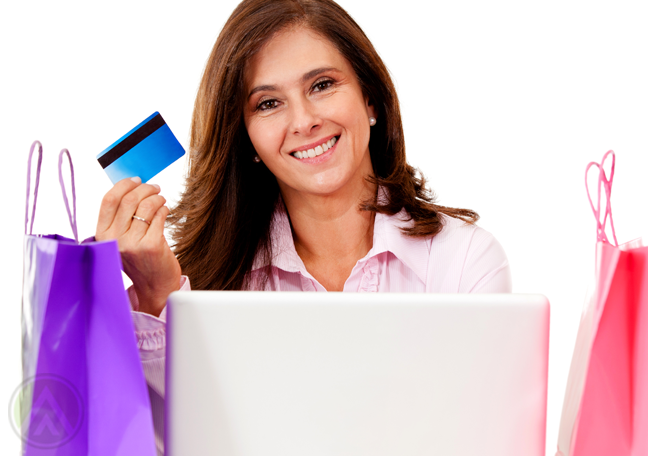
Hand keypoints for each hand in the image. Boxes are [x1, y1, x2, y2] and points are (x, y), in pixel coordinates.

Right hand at [96, 177, 180, 316]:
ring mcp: (133, 243)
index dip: (124, 185)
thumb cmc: (140, 259)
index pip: (108, 200)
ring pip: (146, 206)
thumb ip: (121, 218)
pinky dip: (164, 209)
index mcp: (103, 234)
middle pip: (129, 199)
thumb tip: (132, 187)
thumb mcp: (121, 239)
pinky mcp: (151, 246)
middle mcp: (115, 239)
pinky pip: (159, 216)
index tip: (137, 180)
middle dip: (146, 188)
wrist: (154, 286)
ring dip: (157, 198)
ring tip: (161, 201)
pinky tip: (165, 212)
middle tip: (156, 189)